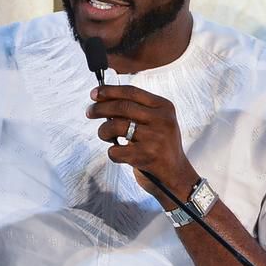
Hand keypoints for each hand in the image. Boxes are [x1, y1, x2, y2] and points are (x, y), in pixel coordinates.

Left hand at [86, 84, 198, 205]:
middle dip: (101, 108)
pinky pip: (116, 150)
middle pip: (122, 107)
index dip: (110, 91)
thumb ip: (135, 109)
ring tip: (104, 135)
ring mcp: (155, 138)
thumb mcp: (156, 121)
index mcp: (164, 107)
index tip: (94, 93)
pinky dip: (111, 152)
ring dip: (103, 131)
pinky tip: (117, 153)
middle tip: (90, 112)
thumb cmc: (159, 145)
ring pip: (116, 126)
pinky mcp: (147, 157)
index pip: (132, 92)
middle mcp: (162, 120)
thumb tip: (102, 98)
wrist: (176, 174)